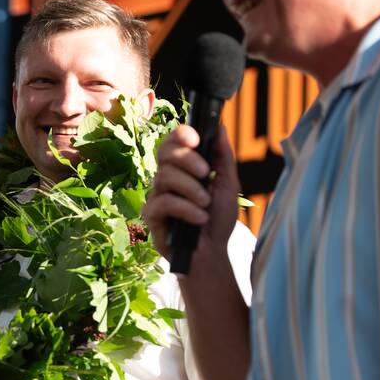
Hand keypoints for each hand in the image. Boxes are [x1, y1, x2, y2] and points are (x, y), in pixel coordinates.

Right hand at [144, 124, 239, 262]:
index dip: (180, 134)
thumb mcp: (228, 184)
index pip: (174, 141)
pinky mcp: (151, 215)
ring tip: (206, 204)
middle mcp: (167, 177)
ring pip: (165, 176)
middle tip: (205, 173)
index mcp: (184, 167)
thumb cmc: (218, 219)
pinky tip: (199, 218)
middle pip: (165, 152)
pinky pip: (163, 202)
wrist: (212, 252)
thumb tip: (219, 127)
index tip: (195, 139)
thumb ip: (223, 157)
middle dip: (186, 158)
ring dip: (191, 189)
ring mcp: (157, 195)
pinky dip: (185, 208)